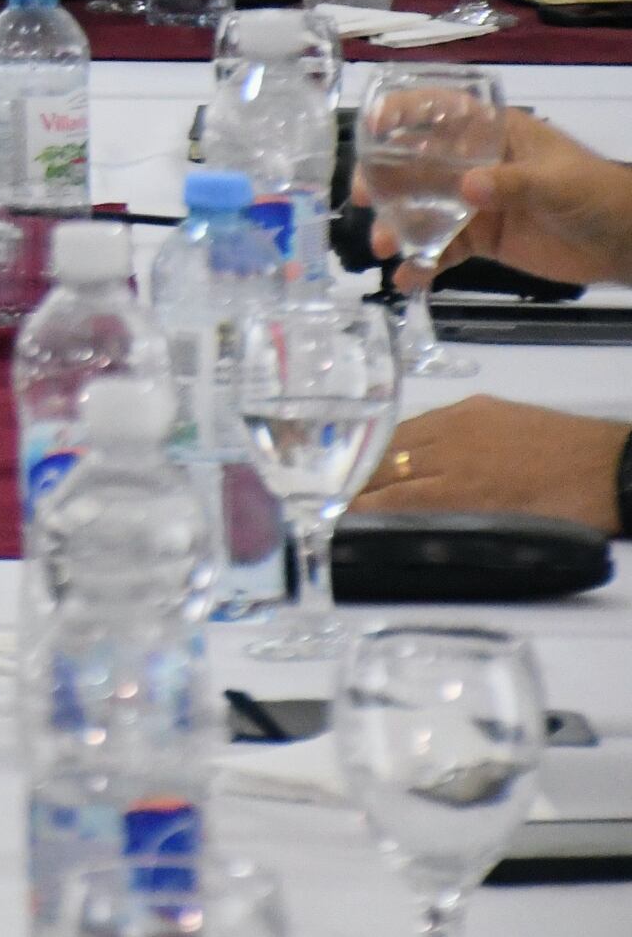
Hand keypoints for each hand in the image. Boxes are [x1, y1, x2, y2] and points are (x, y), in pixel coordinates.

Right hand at [351, 395, 627, 532]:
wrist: (615, 468)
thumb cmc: (571, 507)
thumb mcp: (507, 530)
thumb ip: (449, 522)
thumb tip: (404, 522)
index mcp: (460, 485)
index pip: (389, 497)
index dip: (356, 507)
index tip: (331, 516)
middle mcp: (454, 447)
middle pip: (387, 464)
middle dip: (356, 481)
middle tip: (332, 497)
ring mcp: (465, 421)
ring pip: (401, 438)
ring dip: (374, 457)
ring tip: (355, 473)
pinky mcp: (480, 406)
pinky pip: (426, 419)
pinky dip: (403, 436)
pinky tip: (399, 445)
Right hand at [355, 108, 631, 290]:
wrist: (625, 243)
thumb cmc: (597, 194)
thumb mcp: (557, 182)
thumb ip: (512, 183)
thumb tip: (465, 188)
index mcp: (494, 134)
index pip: (443, 112)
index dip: (404, 112)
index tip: (372, 126)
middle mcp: (475, 163)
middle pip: (417, 164)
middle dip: (385, 180)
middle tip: (365, 198)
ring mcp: (475, 202)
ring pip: (422, 208)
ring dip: (397, 226)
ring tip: (383, 247)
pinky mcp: (480, 238)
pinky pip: (442, 249)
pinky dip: (422, 263)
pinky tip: (409, 278)